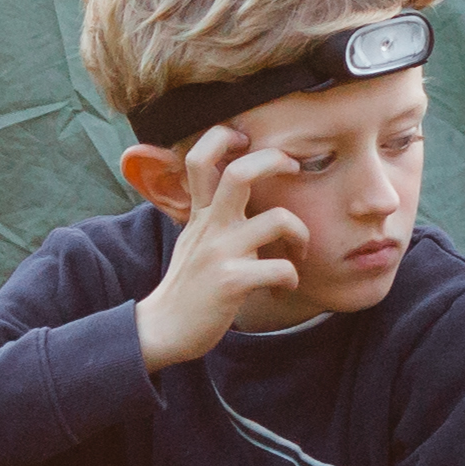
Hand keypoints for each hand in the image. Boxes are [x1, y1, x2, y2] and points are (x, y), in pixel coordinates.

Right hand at [135, 127, 310, 368]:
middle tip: (293, 167)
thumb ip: (209, 212)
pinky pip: (281, 268)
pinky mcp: (231, 282)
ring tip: (300, 250)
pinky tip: (285, 285)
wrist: (164, 328)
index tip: (245, 139)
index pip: (199, 158)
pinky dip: (292, 277)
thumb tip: (233, 189)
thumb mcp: (192, 238)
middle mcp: (210, 226)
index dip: (222, 137)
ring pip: (277, 219)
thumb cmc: (187, 284)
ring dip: (301, 233)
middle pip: (241, 173)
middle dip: (275, 160)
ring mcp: (221, 253)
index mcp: (201, 214)